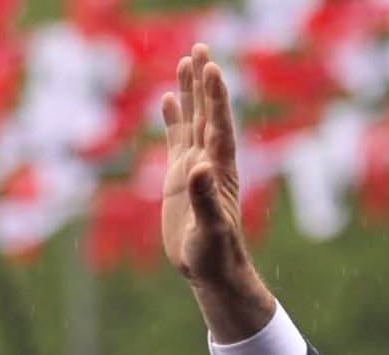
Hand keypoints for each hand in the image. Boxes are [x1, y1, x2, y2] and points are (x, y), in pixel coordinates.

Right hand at [161, 44, 273, 340]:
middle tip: (200, 48)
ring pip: (192, 122)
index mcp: (219, 174)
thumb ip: (204, 199)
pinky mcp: (181, 179)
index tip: (212, 68)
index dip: (216, 99)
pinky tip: (169, 99)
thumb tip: (199, 167)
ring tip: (186, 61)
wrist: (214, 272)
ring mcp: (195, 169)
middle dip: (204, 84)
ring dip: (190, 94)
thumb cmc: (216, 256)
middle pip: (207, 116)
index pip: (218, 128)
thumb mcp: (210, 230)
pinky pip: (178, 140)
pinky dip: (174, 118)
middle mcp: (209, 165)